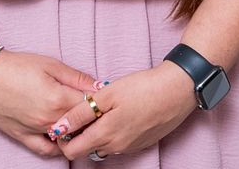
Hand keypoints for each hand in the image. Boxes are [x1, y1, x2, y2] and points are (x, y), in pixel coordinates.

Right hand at [0, 48, 98, 156]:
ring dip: (77, 133)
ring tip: (82, 122)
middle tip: (96, 110)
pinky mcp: (22, 136)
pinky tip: (65, 139)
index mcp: (58, 99)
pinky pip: (45, 150)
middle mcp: (48, 119)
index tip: (105, 97)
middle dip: (92, 118)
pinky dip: (58, 148)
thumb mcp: (51, 65)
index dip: (100, 101)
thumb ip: (78, 78)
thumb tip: (100, 86)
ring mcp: (35, 131)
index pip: (91, 106)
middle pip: (81, 125)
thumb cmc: (17, 66)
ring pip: (66, 139)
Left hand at [54, 62, 197, 161]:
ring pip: (104, 145)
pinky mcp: (143, 142)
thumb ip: (80, 112)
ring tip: (106, 110)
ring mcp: (131, 146)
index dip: (63, 137)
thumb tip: (58, 127)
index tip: (67, 120)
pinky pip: (120, 142)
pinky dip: (115, 132)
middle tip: (86, 111)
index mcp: (105, 136)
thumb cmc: (144, 88)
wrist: (180, 89)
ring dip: (98, 132)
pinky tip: (123, 113)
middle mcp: (117, 147)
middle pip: (87, 149)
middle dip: (80, 134)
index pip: (71, 150)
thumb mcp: (108, 94)